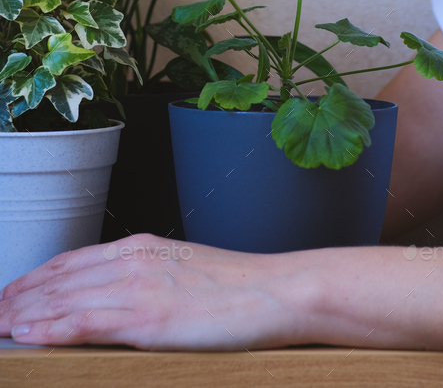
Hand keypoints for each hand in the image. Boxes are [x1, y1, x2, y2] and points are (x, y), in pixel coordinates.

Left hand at [0, 234, 315, 349]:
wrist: (275, 291)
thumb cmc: (238, 285)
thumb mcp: (184, 270)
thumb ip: (147, 278)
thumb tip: (119, 296)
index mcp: (142, 247)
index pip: (71, 261)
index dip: (34, 279)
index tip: (10, 294)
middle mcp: (133, 260)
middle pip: (58, 278)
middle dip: (17, 297)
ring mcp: (139, 287)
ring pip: (63, 298)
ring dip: (22, 314)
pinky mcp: (147, 319)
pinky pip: (85, 322)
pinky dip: (50, 327)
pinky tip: (26, 335)